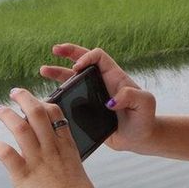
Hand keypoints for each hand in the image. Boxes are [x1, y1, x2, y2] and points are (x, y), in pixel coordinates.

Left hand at [0, 88, 97, 187]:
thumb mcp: (78, 171)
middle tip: (14, 93)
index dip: (45, 103)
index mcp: (66, 147)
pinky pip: (7, 154)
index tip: (37, 102)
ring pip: (19, 127)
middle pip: (37, 113)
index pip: (56, 114)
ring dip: (6, 114)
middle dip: (24, 98)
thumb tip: (64, 159)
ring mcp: (36, 160)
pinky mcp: (22, 175)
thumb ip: (68, 160)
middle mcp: (51, 149)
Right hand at [40, 44, 158, 152]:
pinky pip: (71, 98)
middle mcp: (102, 83)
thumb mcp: (145, 104)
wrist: (139, 138)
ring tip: (43, 70)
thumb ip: (131, 96)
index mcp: (114, 76)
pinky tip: (49, 96)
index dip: (86, 56)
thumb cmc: (145, 119)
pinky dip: (59, 94)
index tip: (77, 67)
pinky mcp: (87, 109)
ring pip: (73, 79)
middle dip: (68, 53)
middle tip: (54, 49)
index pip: (98, 56)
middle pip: (82, 61)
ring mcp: (93, 95)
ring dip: (58, 72)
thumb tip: (111, 101)